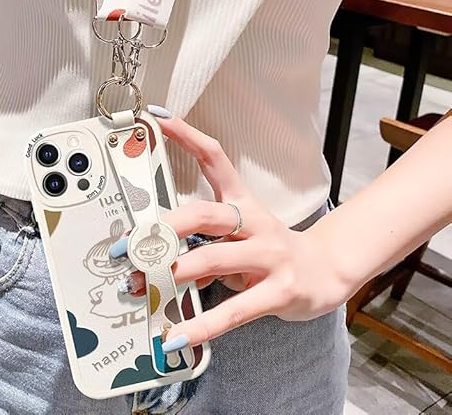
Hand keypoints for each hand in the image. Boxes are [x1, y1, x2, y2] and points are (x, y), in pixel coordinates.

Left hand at [118, 113, 352, 350]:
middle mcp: (255, 221)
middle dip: (164, 229)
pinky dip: (203, 325)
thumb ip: (200, 244)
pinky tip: (177, 337)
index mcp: (242, 201)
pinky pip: (235, 309)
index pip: (215, 157)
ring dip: (173, 274)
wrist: (325, 271)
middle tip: (128, 246)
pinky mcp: (279, 290)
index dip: (186, 135)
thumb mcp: (237, 236)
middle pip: (205, 213)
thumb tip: (155, 262)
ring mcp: (269, 254)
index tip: (156, 118)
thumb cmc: (268, 249)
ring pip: (214, 258)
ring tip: (141, 288)